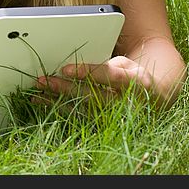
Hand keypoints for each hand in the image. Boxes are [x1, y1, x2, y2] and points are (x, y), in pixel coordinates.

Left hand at [34, 55, 164, 106]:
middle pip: (92, 96)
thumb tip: (77, 64)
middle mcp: (126, 103)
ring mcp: (115, 117)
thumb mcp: (127, 65)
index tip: (65, 69)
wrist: (151, 102)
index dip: (87, 72)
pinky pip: (78, 117)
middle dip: (65, 88)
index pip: (109, 76)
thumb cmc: (134, 77)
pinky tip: (43, 102)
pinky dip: (58, 109)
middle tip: (43, 80)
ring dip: (57, 101)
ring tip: (37, 92)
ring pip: (82, 109)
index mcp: (136, 83)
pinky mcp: (104, 124)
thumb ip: (106, 64)